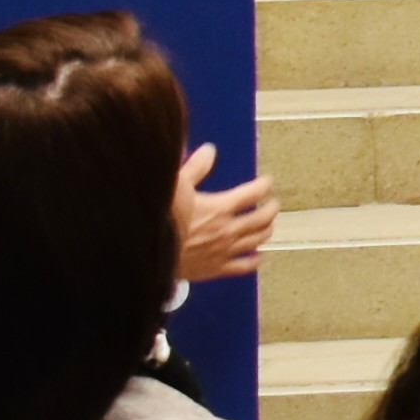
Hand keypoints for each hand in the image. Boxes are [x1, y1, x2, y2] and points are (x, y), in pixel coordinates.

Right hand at [172, 147, 278, 284]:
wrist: (146, 251)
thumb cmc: (160, 216)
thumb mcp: (176, 184)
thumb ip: (195, 167)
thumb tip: (209, 150)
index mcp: (221, 207)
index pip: (253, 193)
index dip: (263, 185)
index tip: (267, 182)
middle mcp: (228, 230)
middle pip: (262, 219)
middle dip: (270, 209)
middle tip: (273, 204)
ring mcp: (224, 251)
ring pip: (257, 240)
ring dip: (266, 231)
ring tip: (268, 226)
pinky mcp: (215, 269)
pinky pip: (243, 266)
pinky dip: (255, 261)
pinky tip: (260, 257)